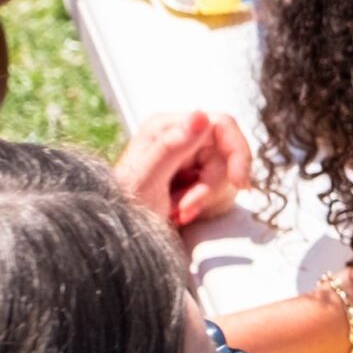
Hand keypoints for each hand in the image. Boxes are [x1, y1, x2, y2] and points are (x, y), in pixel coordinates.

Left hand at [115, 109, 252, 228]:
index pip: (222, 124)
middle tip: (186, 205)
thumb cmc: (122, 208)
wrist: (114, 236)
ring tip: (176, 210)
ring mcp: (185, 158)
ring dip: (202, 198)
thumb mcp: (147, 178)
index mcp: (167, 127)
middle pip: (225, 153)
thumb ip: (174, 145)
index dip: (237, 152)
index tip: (238, 181)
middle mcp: (178, 137)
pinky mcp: (190, 177)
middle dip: (211, 185)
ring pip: (222, 174)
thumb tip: (201, 115)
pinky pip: (215, 189)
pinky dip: (200, 204)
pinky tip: (179, 213)